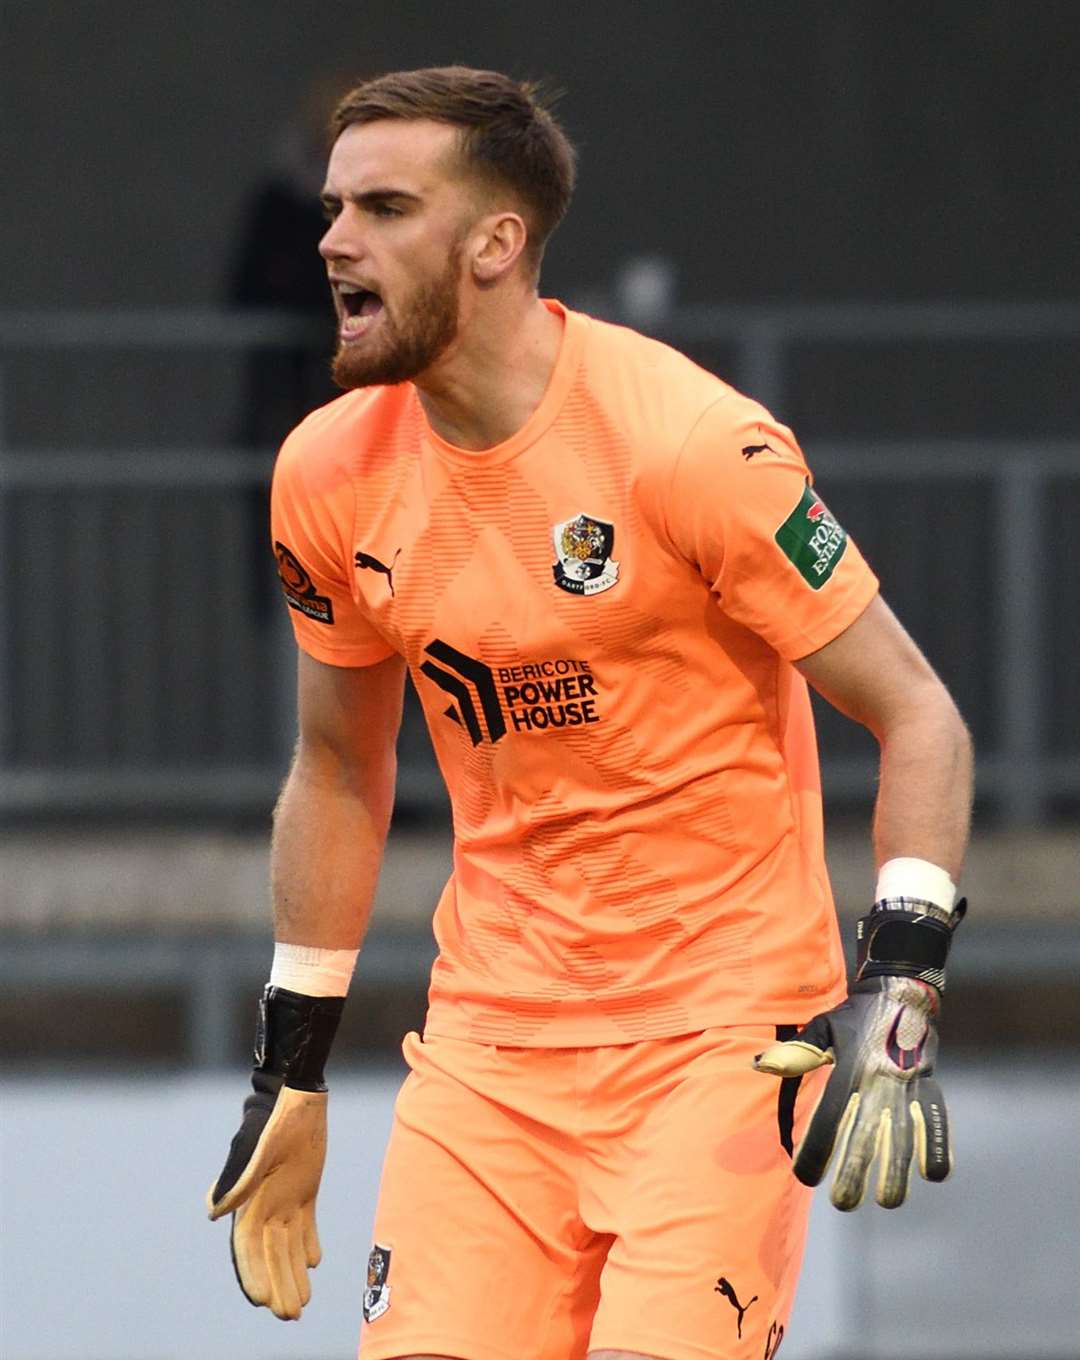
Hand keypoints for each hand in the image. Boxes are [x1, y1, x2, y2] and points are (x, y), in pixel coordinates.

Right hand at [207, 987, 343, 1318]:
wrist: (295, 1094)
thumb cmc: (273, 1120)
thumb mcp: (257, 1150)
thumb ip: (237, 1180)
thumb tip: (214, 1212)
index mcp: (250, 1200)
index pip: (249, 1248)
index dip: (254, 1275)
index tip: (263, 1302)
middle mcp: (265, 1204)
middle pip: (270, 1254)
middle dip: (278, 1285)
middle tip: (290, 1315)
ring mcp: (286, 1196)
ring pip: (289, 1245)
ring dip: (293, 1273)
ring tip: (303, 1304)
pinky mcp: (305, 1187)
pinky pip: (306, 1223)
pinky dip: (308, 1244)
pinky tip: (315, 1263)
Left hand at [754, 897, 963, 1209]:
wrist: (902, 992)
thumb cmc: (854, 1016)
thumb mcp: (821, 1028)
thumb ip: (796, 1053)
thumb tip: (759, 1064)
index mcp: (847, 1070)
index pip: (827, 1119)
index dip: (815, 1151)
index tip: (804, 1177)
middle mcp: (877, 1082)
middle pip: (865, 1137)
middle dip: (855, 1174)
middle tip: (843, 1203)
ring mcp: (907, 1086)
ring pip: (903, 1138)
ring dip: (897, 1172)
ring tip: (888, 1200)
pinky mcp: (931, 1086)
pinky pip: (938, 1122)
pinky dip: (939, 1147)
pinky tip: (934, 1174)